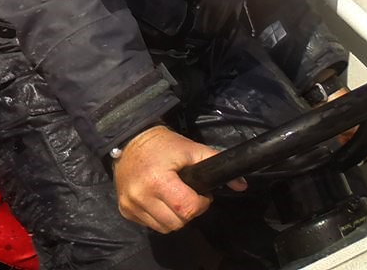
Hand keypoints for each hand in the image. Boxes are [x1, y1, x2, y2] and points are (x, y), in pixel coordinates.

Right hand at [113, 125, 233, 233]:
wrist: (128, 139)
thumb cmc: (162, 145)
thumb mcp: (190, 149)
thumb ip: (215, 162)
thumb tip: (241, 184)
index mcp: (157, 180)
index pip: (188, 209)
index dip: (200, 203)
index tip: (199, 192)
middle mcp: (141, 195)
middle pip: (177, 223)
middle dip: (187, 212)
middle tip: (185, 194)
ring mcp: (130, 204)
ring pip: (165, 228)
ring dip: (173, 217)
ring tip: (172, 197)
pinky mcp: (124, 209)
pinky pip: (150, 224)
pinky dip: (158, 216)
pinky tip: (157, 199)